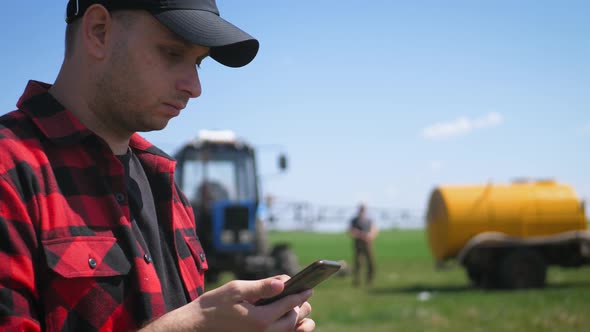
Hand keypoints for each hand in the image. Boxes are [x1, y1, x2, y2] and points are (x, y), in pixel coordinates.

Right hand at [140, 275, 314, 331]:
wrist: (197, 325)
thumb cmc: (215, 304)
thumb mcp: (237, 289)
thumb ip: (262, 287)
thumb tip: (283, 282)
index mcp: (260, 319)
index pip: (289, 304)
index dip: (301, 294)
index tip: (309, 287)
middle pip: (293, 320)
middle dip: (301, 306)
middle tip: (305, 295)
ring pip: (288, 331)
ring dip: (297, 320)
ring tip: (300, 308)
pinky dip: (288, 329)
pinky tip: (289, 320)